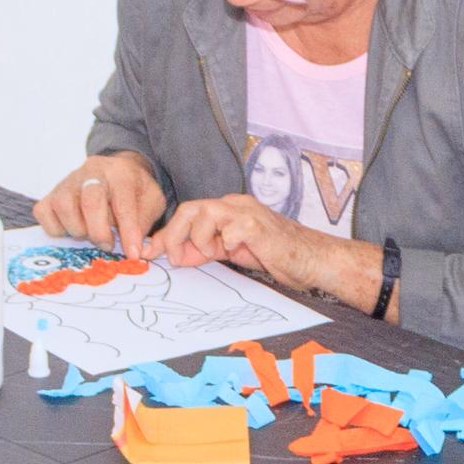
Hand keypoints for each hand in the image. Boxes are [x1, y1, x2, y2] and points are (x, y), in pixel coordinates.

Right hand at [36, 152, 166, 252]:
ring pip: (63, 205)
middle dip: (100, 231)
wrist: (116, 171)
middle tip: (108, 246)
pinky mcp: (51, 193)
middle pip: (90, 200)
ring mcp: (68, 182)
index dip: (128, 232)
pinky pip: (44, 212)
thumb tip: (141, 251)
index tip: (133, 254)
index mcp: (120, 173)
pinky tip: (71, 230)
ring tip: (89, 235)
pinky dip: (56, 228)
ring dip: (77, 229)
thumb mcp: (151, 201)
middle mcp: (92, 172)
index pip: (124, 203)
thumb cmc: (133, 190)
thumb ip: (146, 222)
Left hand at [147, 195, 378, 307]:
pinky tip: (238, 252)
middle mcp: (235, 204)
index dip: (168, 233)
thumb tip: (177, 255)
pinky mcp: (258, 226)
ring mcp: (247, 212)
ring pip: (205, 214)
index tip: (151, 252)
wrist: (311, 259)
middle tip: (173, 258)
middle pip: (190, 208)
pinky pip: (229, 231)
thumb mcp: (232, 252)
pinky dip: (225, 244)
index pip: (189, 213)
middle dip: (175, 234)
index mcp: (228, 209)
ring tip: (215, 254)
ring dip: (200, 240)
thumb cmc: (276, 254)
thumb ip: (206, 249)